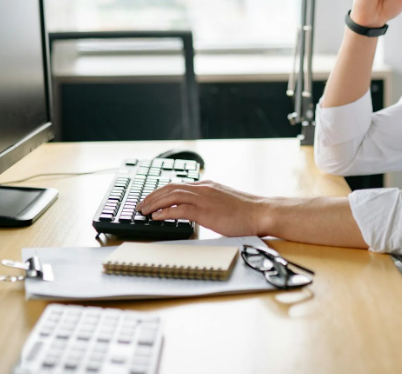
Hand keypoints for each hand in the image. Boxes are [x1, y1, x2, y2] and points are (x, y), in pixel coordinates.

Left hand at [136, 181, 267, 236]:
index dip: (161, 192)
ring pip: (172, 196)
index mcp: (207, 186)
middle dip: (152, 196)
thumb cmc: (246, 212)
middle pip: (170, 187)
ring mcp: (204, 198)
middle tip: (141, 205)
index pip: (177, 185)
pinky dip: (165, 212)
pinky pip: (180, 209)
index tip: (150, 199)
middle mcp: (203, 189)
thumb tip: (196, 212)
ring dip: (155, 203)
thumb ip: (209, 203)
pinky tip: (157, 217)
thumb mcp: (223, 202)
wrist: (261, 212)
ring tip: (144, 211)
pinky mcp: (206, 211)